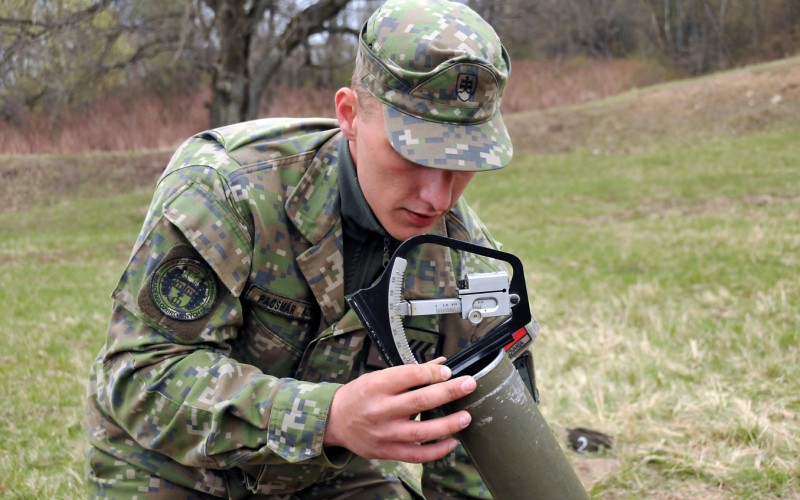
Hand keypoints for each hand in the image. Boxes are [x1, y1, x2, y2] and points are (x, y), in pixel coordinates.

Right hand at [324, 357, 476, 462]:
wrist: (334, 421)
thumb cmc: (359, 395)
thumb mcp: (379, 377)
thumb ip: (411, 372)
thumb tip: (441, 363)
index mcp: (377, 385)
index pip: (410, 376)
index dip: (433, 373)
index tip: (450, 372)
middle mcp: (380, 409)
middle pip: (420, 401)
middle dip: (449, 392)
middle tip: (469, 385)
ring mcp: (384, 433)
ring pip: (422, 431)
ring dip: (448, 424)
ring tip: (466, 417)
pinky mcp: (386, 451)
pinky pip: (416, 454)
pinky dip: (437, 450)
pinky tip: (451, 442)